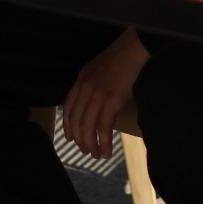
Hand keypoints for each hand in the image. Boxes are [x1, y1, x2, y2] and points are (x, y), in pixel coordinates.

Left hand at [62, 30, 148, 161]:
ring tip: (97, 155)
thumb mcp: (100, 69)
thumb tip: (97, 103)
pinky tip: (107, 151)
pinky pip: (104, 127)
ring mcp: (97, 94)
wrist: (134, 48)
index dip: (68, 126)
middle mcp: (85, 88)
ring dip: (91, 144)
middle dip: (80, 139)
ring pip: (88, 126)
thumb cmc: (122, 57)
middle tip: (87, 151)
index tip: (70, 138)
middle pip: (76, 120)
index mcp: (81, 80)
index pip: (68, 107)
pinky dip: (104, 142)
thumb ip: (94, 84)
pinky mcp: (112, 100)